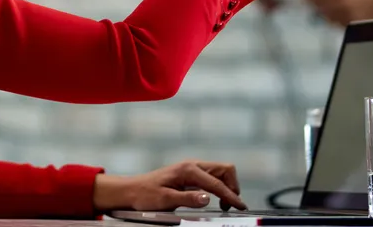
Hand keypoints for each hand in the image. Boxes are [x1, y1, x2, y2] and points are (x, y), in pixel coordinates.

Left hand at [93, 160, 246, 212]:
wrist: (132, 190)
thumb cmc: (145, 195)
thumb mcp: (165, 200)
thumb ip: (187, 198)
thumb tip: (207, 198)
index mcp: (187, 170)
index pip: (217, 183)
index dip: (230, 196)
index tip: (240, 207)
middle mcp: (192, 165)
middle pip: (225, 169)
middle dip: (233, 186)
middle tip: (232, 205)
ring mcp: (192, 169)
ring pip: (221, 172)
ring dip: (227, 186)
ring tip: (226, 204)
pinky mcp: (191, 175)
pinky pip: (213, 177)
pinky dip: (220, 187)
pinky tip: (216, 199)